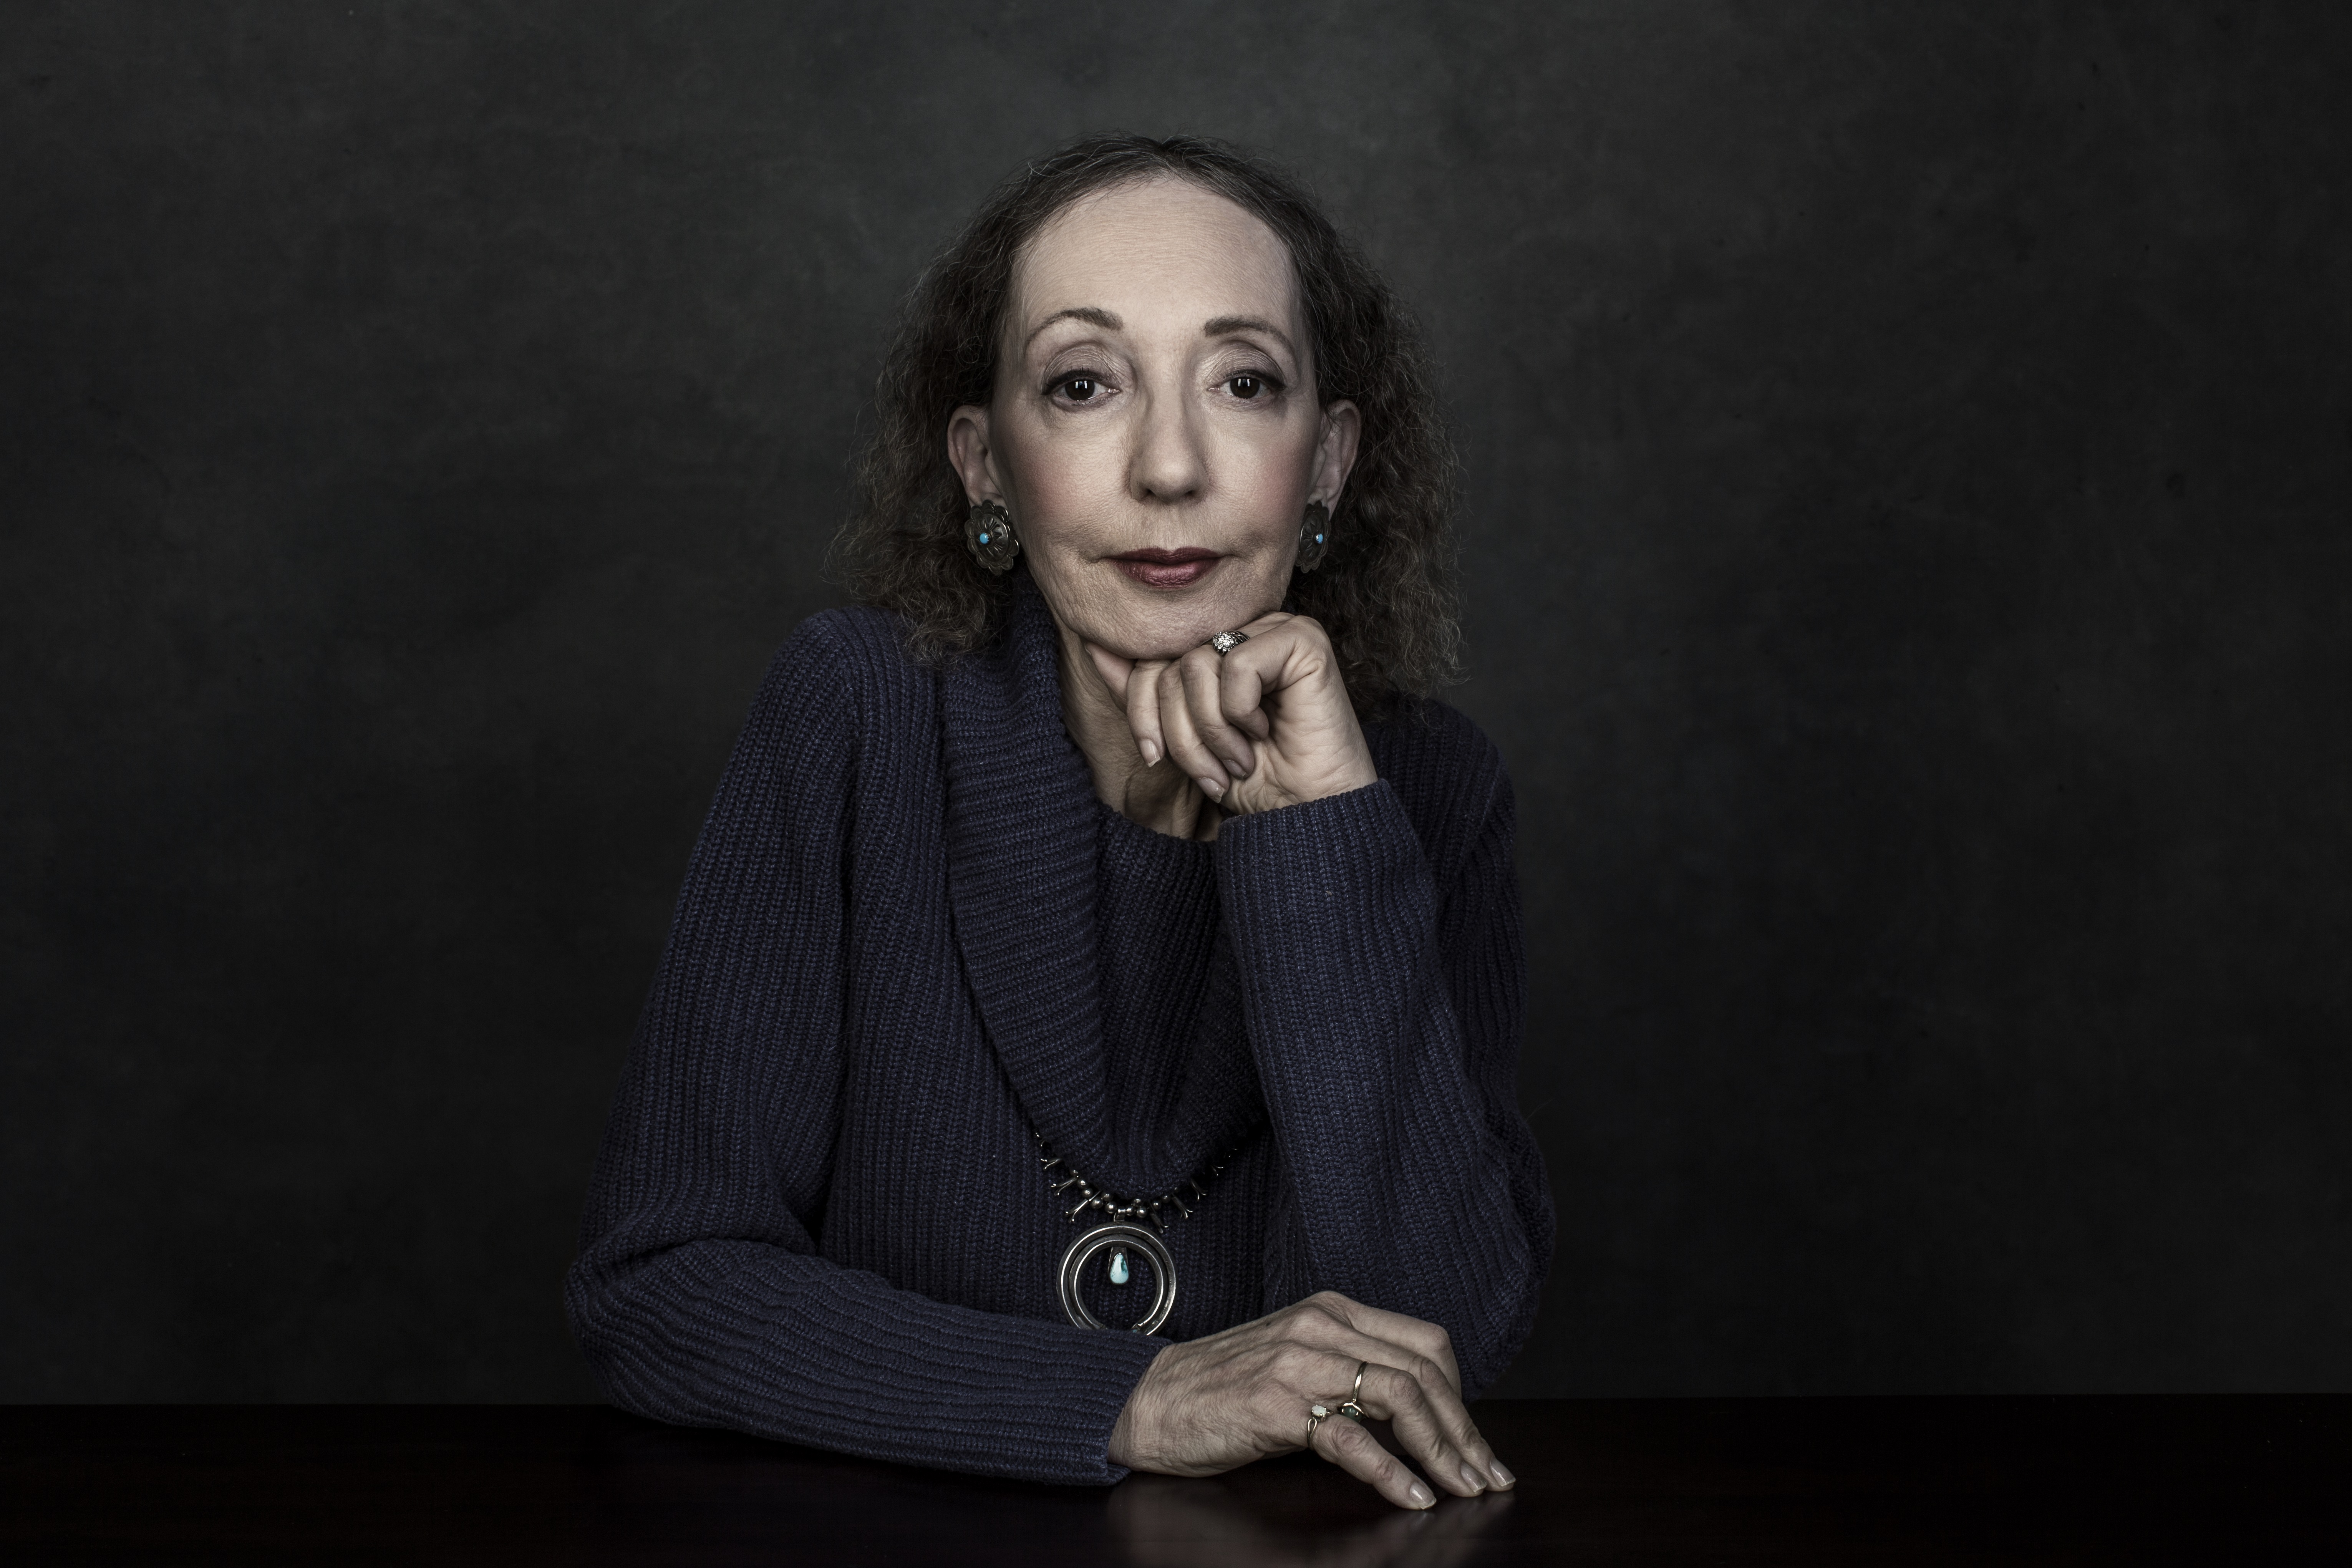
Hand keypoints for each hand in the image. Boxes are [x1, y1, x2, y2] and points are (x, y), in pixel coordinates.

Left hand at [1085, 613, 1376, 815]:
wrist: (1307, 813)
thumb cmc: (1253, 778)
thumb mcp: (1182, 738)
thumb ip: (1142, 693)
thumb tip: (1094, 646)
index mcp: (1219, 645)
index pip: (1151, 659)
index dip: (1141, 712)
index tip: (1158, 758)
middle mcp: (1247, 629)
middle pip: (1171, 664)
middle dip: (1180, 731)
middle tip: (1210, 771)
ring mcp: (1277, 629)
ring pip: (1199, 664)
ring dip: (1211, 730)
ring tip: (1239, 758)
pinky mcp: (1304, 640)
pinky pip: (1238, 665)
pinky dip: (1241, 712)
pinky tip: (1267, 732)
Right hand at [1106, 1291, 1516, 1509]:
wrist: (1148, 1400)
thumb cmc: (1221, 1389)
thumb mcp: (1296, 1363)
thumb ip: (1349, 1373)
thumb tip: (1415, 1415)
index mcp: (1332, 1312)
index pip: (1425, 1342)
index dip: (1461, 1394)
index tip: (1472, 1442)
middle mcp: (1323, 1326)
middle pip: (1424, 1371)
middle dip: (1465, 1430)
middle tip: (1489, 1476)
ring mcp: (1300, 1361)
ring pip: (1400, 1395)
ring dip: (1443, 1448)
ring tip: (1464, 1489)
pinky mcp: (1278, 1404)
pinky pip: (1352, 1437)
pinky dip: (1392, 1471)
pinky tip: (1414, 1497)